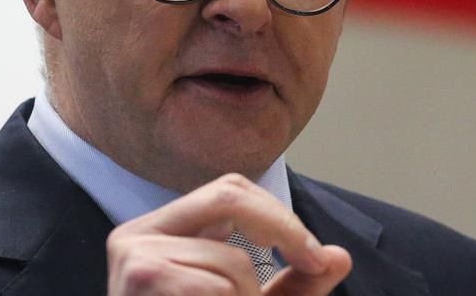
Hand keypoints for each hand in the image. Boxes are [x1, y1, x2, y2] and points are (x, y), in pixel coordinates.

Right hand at [106, 173, 351, 294]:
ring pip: (233, 261)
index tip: (313, 254)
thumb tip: (340, 257)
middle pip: (229, 196)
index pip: (228, 190)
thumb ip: (295, 285)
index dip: (278, 214)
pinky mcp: (141, 278)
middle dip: (281, 229)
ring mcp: (134, 255)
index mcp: (161, 232)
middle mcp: (138, 233)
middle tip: (312, 262)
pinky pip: (219, 289)